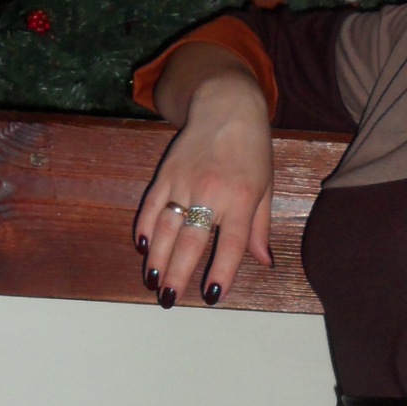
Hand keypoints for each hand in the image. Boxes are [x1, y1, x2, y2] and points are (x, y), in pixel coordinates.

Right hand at [134, 69, 274, 305]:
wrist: (227, 105)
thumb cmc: (252, 150)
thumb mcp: (266, 186)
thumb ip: (260, 227)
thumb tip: (264, 262)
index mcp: (242, 200)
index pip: (231, 245)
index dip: (221, 272)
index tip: (211, 296)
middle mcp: (212, 193)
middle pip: (191, 242)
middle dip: (177, 273)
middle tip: (168, 299)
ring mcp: (185, 182)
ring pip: (165, 227)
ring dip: (156, 257)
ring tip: (151, 281)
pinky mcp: (166, 172)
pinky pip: (151, 204)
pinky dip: (143, 226)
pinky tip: (140, 246)